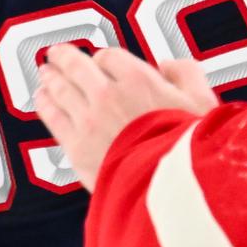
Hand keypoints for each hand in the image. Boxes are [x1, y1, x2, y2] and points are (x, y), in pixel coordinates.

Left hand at [34, 46, 216, 191]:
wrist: (171, 191)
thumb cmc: (191, 149)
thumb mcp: (204, 102)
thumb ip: (187, 74)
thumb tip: (168, 65)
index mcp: (138, 79)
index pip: (109, 57)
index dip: (104, 59)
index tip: (102, 62)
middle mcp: (107, 95)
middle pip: (77, 68)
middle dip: (65, 59)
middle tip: (57, 54)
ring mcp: (88, 121)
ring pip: (61, 90)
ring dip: (51, 78)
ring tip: (45, 73)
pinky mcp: (76, 147)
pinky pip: (53, 117)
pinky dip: (44, 104)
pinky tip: (41, 98)